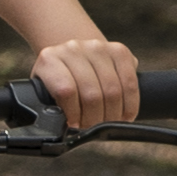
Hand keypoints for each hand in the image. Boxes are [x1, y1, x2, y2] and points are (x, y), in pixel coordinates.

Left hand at [26, 32, 145, 127]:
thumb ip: (50, 105)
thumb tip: (55, 128)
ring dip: (113, 115)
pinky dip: (130, 105)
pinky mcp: (119, 50)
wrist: (74, 55)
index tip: (75, 126)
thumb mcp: (46, 91)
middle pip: (92, 94)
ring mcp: (97, 47)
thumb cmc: (60, 79)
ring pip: (113, 91)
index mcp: (50, 59)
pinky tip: (124, 114)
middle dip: (95, 120)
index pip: (66, 91)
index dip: (74, 114)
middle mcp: (73, 49)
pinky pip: (130, 83)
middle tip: (93, 128)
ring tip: (107, 123)